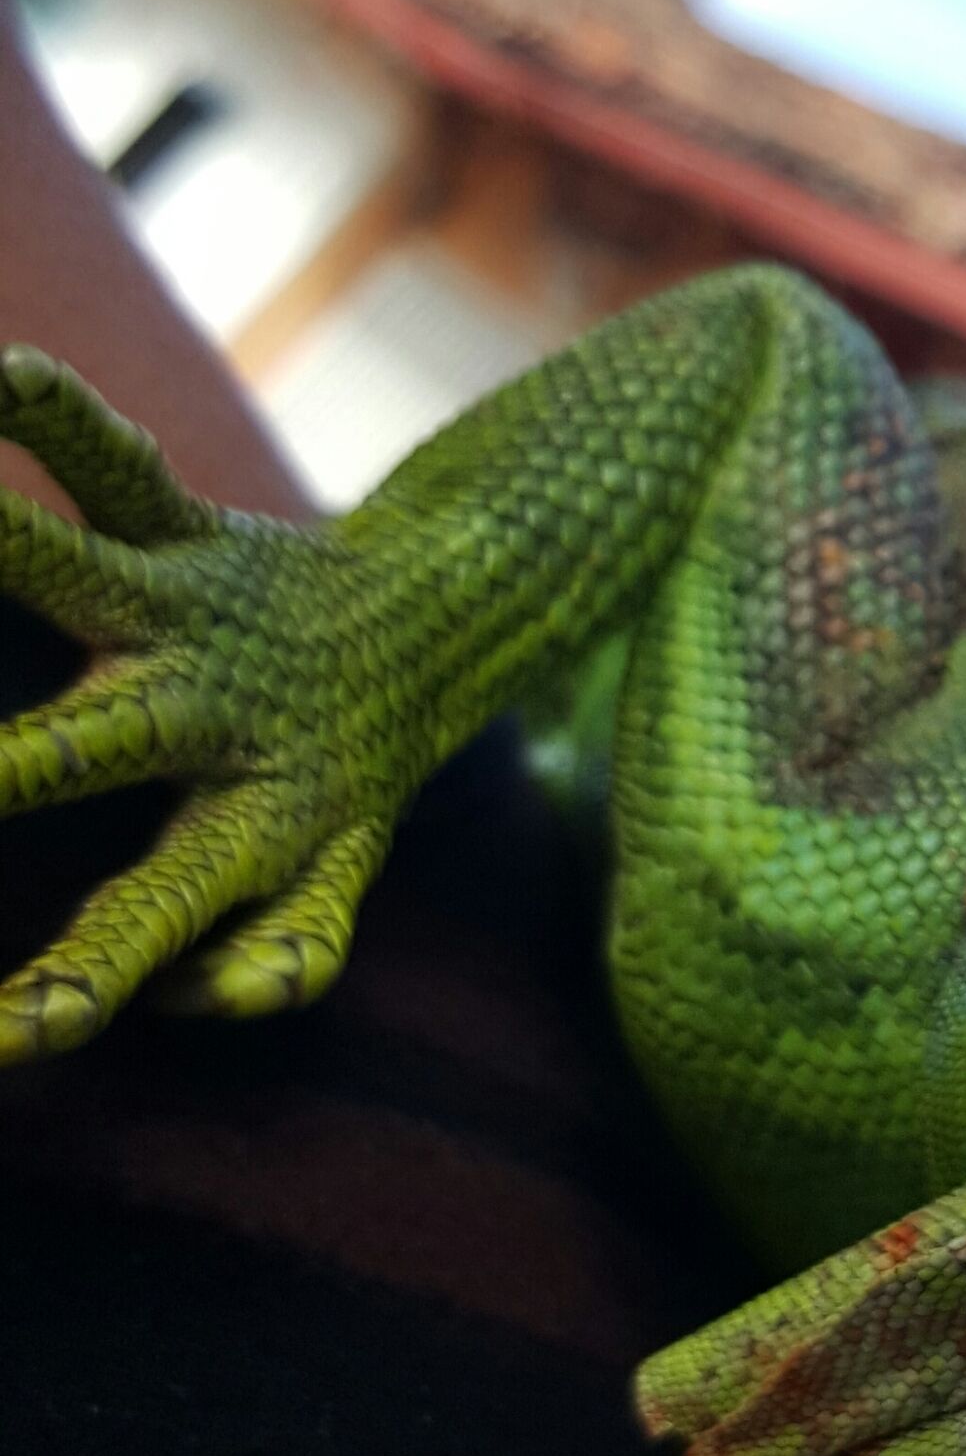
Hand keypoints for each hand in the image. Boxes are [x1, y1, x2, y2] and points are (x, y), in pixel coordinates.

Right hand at [0, 346, 390, 1062]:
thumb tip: (211, 1001)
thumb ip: (291, 946)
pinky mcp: (189, 530)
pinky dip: (45, 416)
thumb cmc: (343, 776)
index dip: (86, 982)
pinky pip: (111, 463)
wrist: (432, 627)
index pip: (157, 916)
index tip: (10, 1039)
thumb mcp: (341, 871)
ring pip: (73, 575)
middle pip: (90, 750)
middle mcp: (217, 712)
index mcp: (259, 817)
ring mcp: (194, 613)